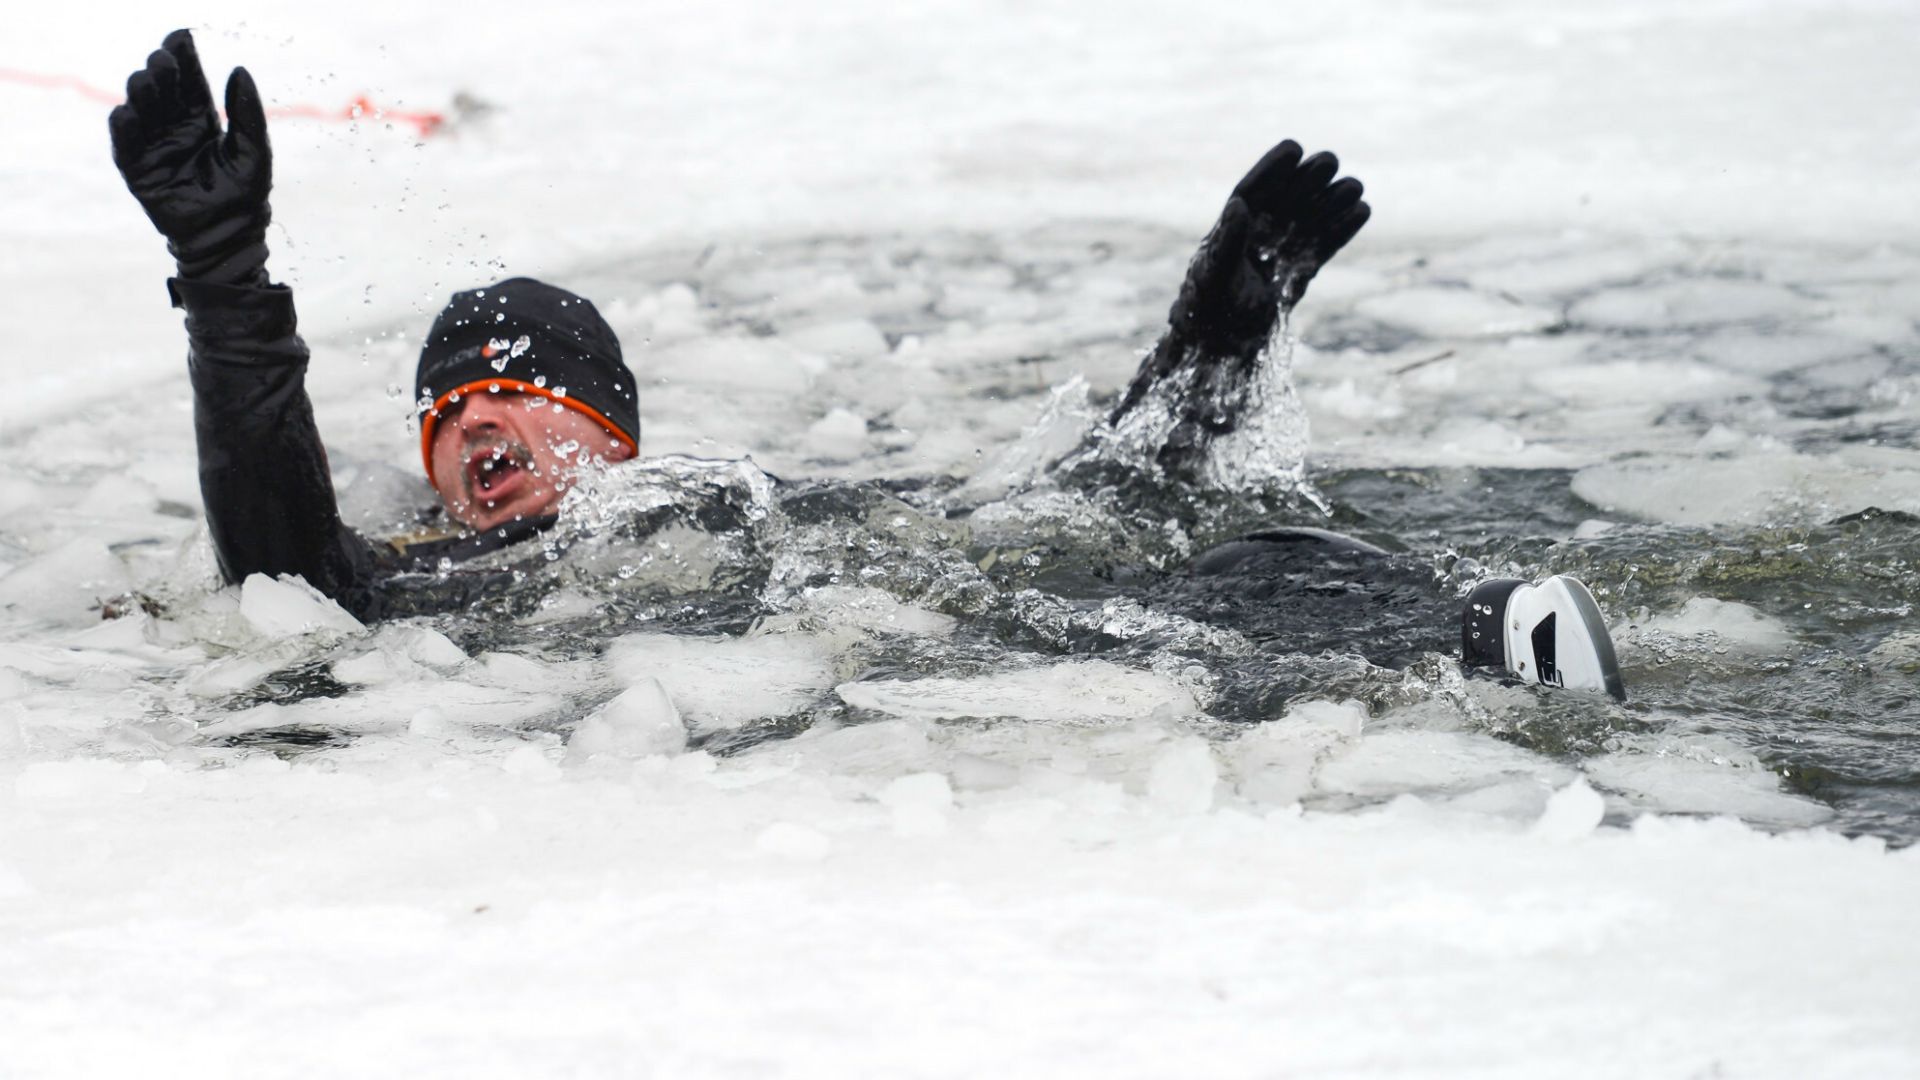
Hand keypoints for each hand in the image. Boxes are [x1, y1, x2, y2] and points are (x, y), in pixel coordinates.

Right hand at [109, 29, 272, 283]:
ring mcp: (155, 148)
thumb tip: (240, 70)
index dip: (183, 58)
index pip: (189, 82)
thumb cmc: (245, 195)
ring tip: (145, 81)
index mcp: (201, 120)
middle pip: (162, 91)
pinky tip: (125, 113)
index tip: (181, 37)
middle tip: (163, 61)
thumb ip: (247, 113)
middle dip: (160, 72)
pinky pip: (126, 146)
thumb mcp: (253, 150)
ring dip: (141, 94)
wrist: (230, 237)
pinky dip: (124, 129)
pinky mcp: (139, 171)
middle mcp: (174, 129)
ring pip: (141, 112)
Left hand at [1168, 140, 1369, 354]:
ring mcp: (1276, 258)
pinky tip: (1361, 212)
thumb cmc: (1204, 316)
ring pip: (1307, 223)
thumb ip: (1226, 240)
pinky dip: (1340, 232)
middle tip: (1331, 161)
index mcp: (1228, 232)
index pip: (1253, 192)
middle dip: (1307, 181)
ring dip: (1330, 203)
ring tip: (1355, 185)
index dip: (1272, 169)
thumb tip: (1239, 204)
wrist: (1215, 357)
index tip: (1295, 148)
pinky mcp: (1294, 278)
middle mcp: (1253, 240)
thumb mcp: (1213, 276)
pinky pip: (1320, 248)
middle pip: (1285, 202)